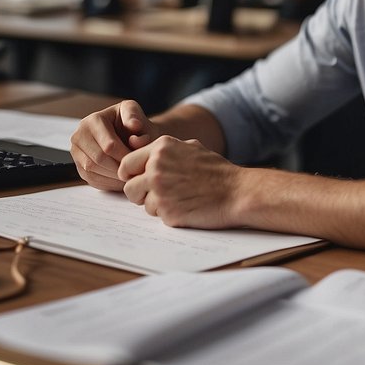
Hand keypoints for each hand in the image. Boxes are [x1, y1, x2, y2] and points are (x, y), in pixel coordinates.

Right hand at [71, 99, 161, 190]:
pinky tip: (120, 179)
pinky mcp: (79, 166)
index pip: (109, 145)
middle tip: (133, 171)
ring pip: (93, 170)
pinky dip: (108, 182)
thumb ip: (134, 117)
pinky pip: (91, 179)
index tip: (136, 160)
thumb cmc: (130, 123)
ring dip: (113, 176)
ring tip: (128, 174)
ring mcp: (76, 152)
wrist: (125, 132)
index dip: (125, 156)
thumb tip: (134, 126)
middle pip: (99, 159)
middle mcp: (79, 135)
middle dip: (119, 168)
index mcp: (93, 121)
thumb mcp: (134, 112)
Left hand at [119, 136, 242, 228]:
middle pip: (129, 186)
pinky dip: (169, 214)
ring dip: (156, 204)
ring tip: (179, 199)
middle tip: (159, 194)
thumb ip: (166, 151)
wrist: (238, 192)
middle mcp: (156, 167)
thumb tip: (147, 157)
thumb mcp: (192, 148)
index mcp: (161, 148)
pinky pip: (157, 216)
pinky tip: (187, 207)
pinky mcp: (167, 211)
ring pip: (141, 203)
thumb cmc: (217, 172)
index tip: (140, 181)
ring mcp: (160, 190)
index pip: (126, 164)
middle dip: (141, 193)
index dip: (132, 175)